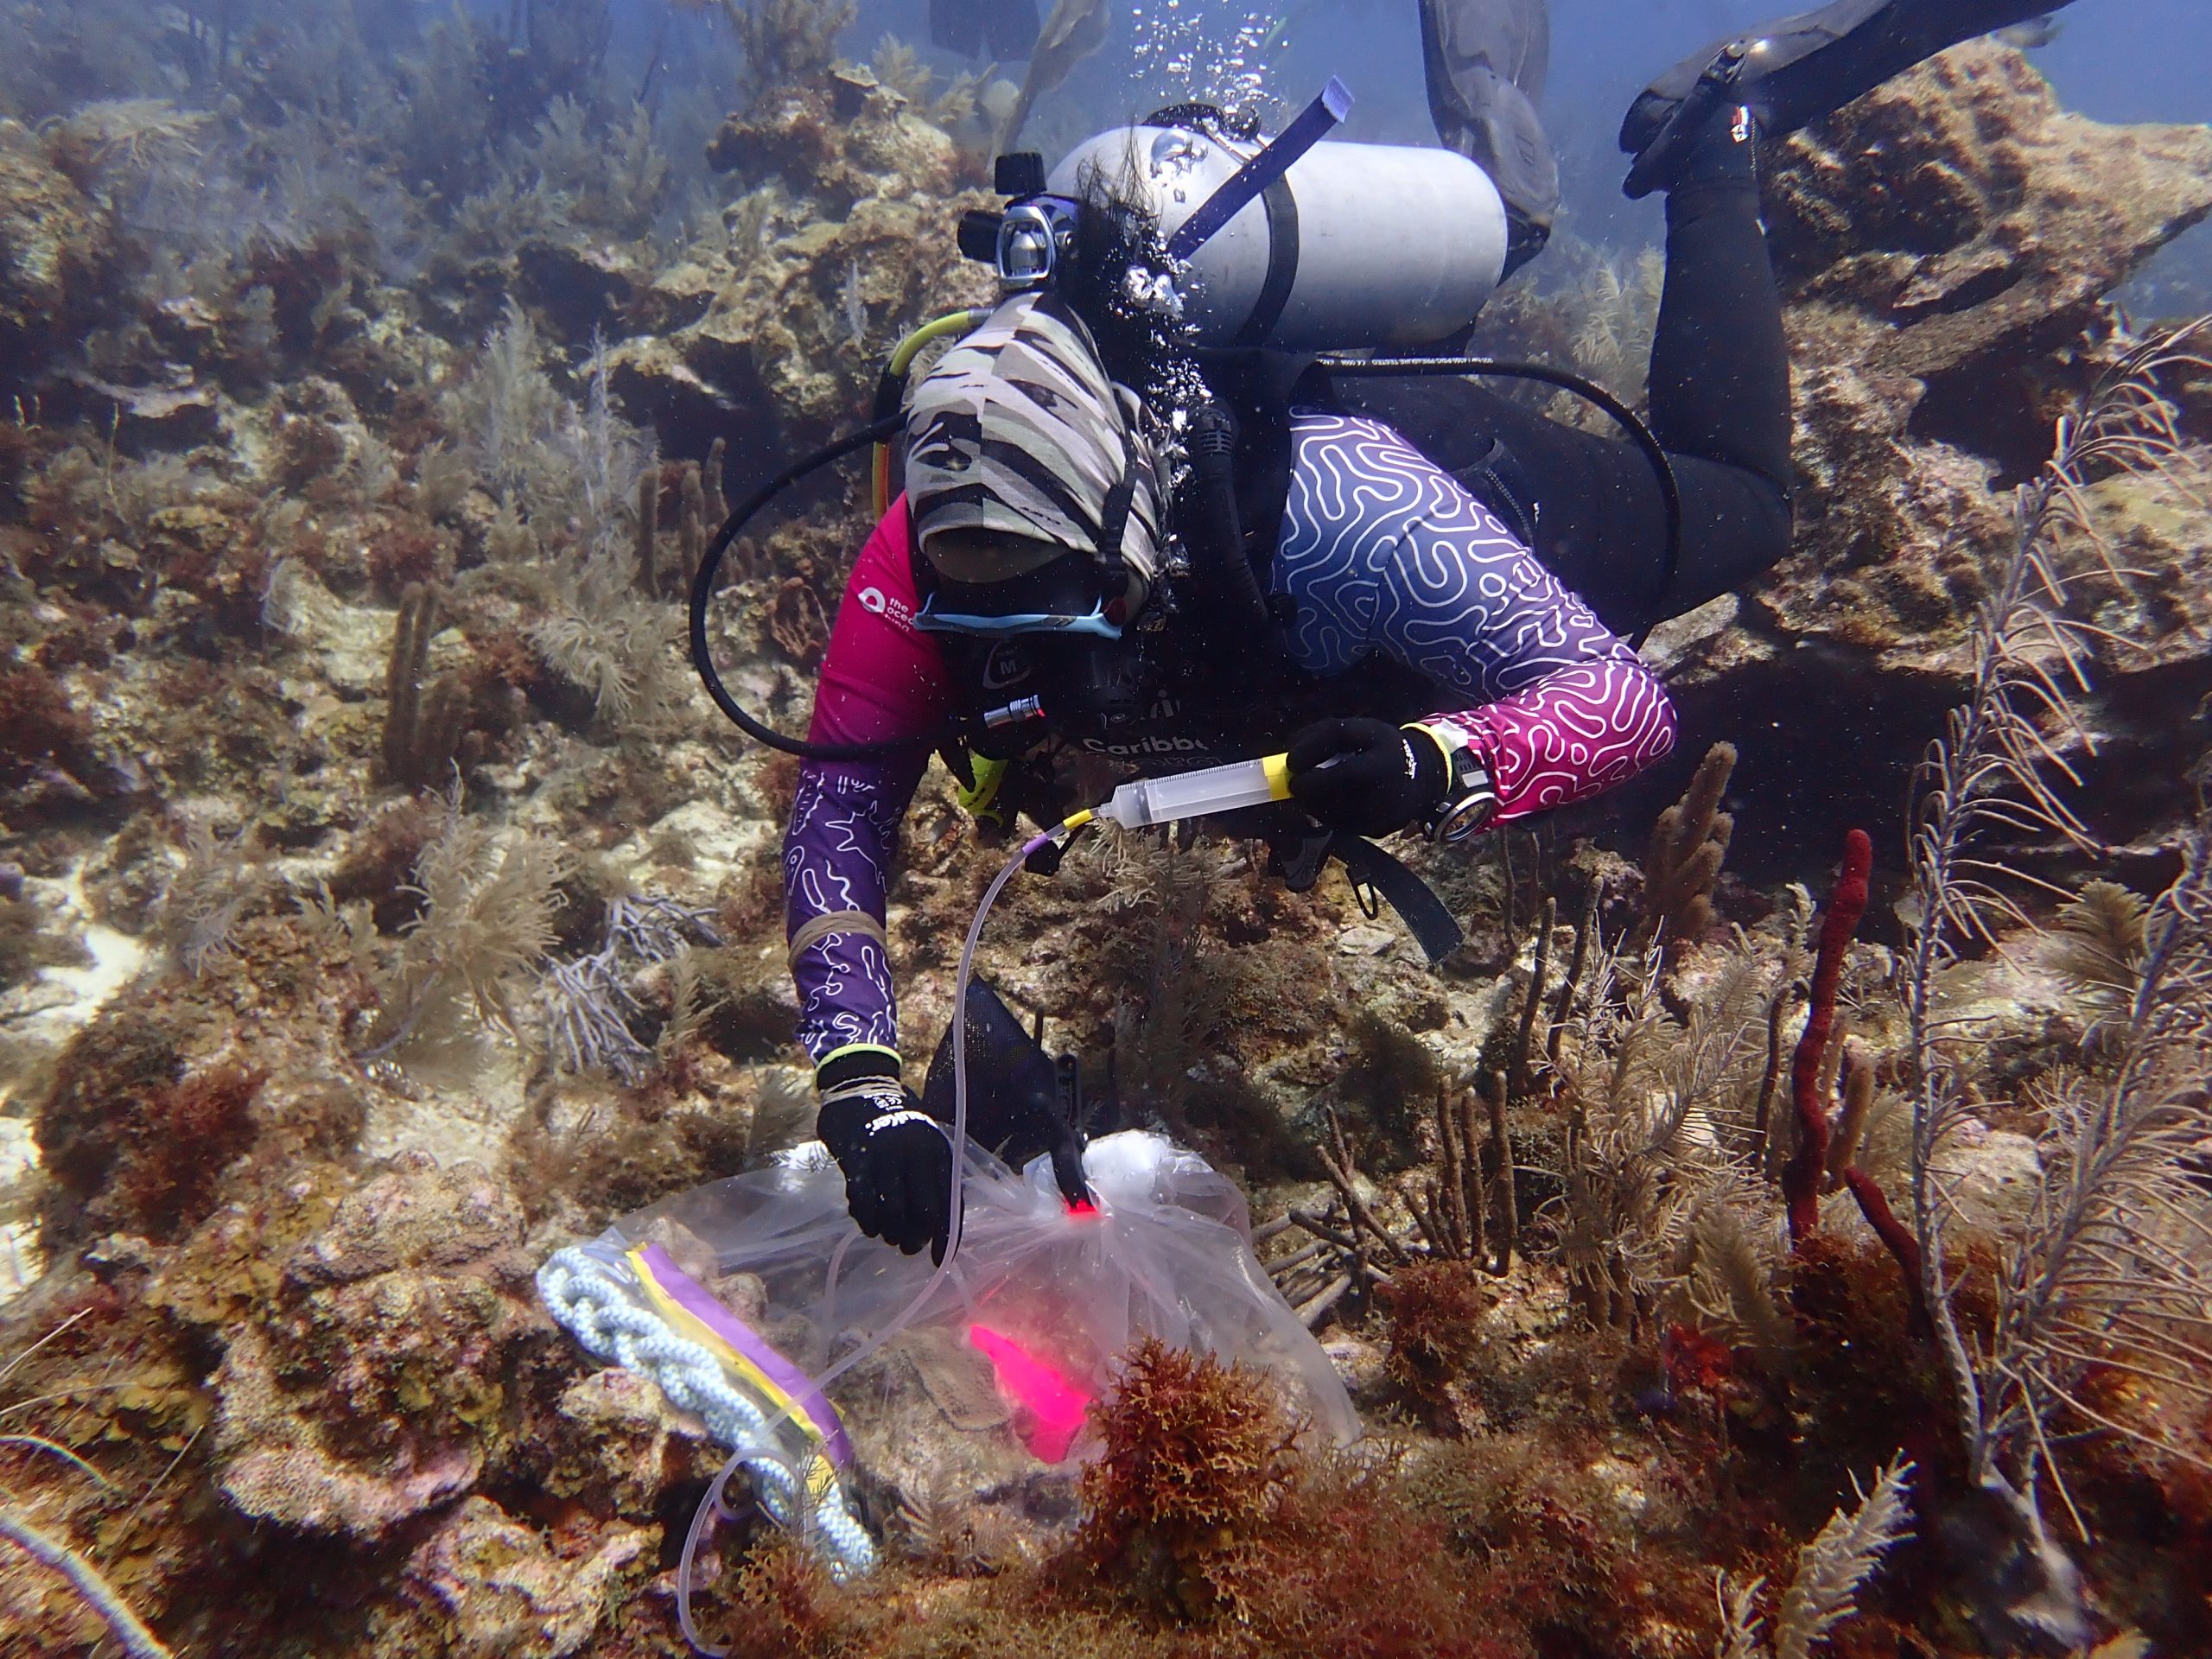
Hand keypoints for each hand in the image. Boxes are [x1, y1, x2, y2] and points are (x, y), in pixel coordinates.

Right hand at [817, 1081, 954, 1263]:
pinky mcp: (859, 1159)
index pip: (950, 1203)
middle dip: (915, 1238)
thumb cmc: (898, 1131)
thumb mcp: (925, 1148)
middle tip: (907, 1246)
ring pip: (894, 1213)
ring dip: (891, 1233)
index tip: (939, 1261)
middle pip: (924, 1213)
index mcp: (939, 1153)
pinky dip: (867, 1222)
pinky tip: (870, 1226)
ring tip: (888, 1236)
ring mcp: (887, 1156)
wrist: (860, 1095)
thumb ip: (935, 1182)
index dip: (946, 1237)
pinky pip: (865, 1204)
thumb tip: (941, 1231)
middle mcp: (917, 1154)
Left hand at [1284, 717, 1442, 837]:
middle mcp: (1386, 798)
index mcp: (1385, 766)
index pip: (1345, 774)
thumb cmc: (1384, 748)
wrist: (1421, 775)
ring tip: (1312, 789)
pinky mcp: (1376, 832)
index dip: (1314, 773)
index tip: (1292, 763)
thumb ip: (1326, 733)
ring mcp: (1381, 819)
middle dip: (1306, 791)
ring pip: (1333, 817)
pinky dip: (1326, 813)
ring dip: (1313, 803)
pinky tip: (1328, 800)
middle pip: (1334, 802)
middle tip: (1295, 783)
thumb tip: (1290, 750)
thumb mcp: (1362, 729)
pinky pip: (1341, 826)